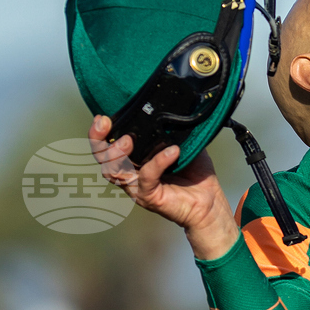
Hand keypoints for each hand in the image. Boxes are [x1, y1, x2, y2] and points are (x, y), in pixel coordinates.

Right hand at [88, 115, 239, 258]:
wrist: (210, 201)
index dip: (99, 133)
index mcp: (134, 160)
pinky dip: (158, 162)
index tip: (102, 118)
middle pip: (102, 159)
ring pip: (114, 172)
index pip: (107, 147)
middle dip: (98, 140)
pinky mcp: (149, 197)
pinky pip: (147, 177)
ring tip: (129, 139)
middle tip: (105, 124)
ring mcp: (138, 188)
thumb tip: (173, 108)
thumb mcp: (184, 144)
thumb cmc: (195, 173)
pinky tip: (172, 152)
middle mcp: (131, 175)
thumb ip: (173, 130)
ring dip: (117, 153)